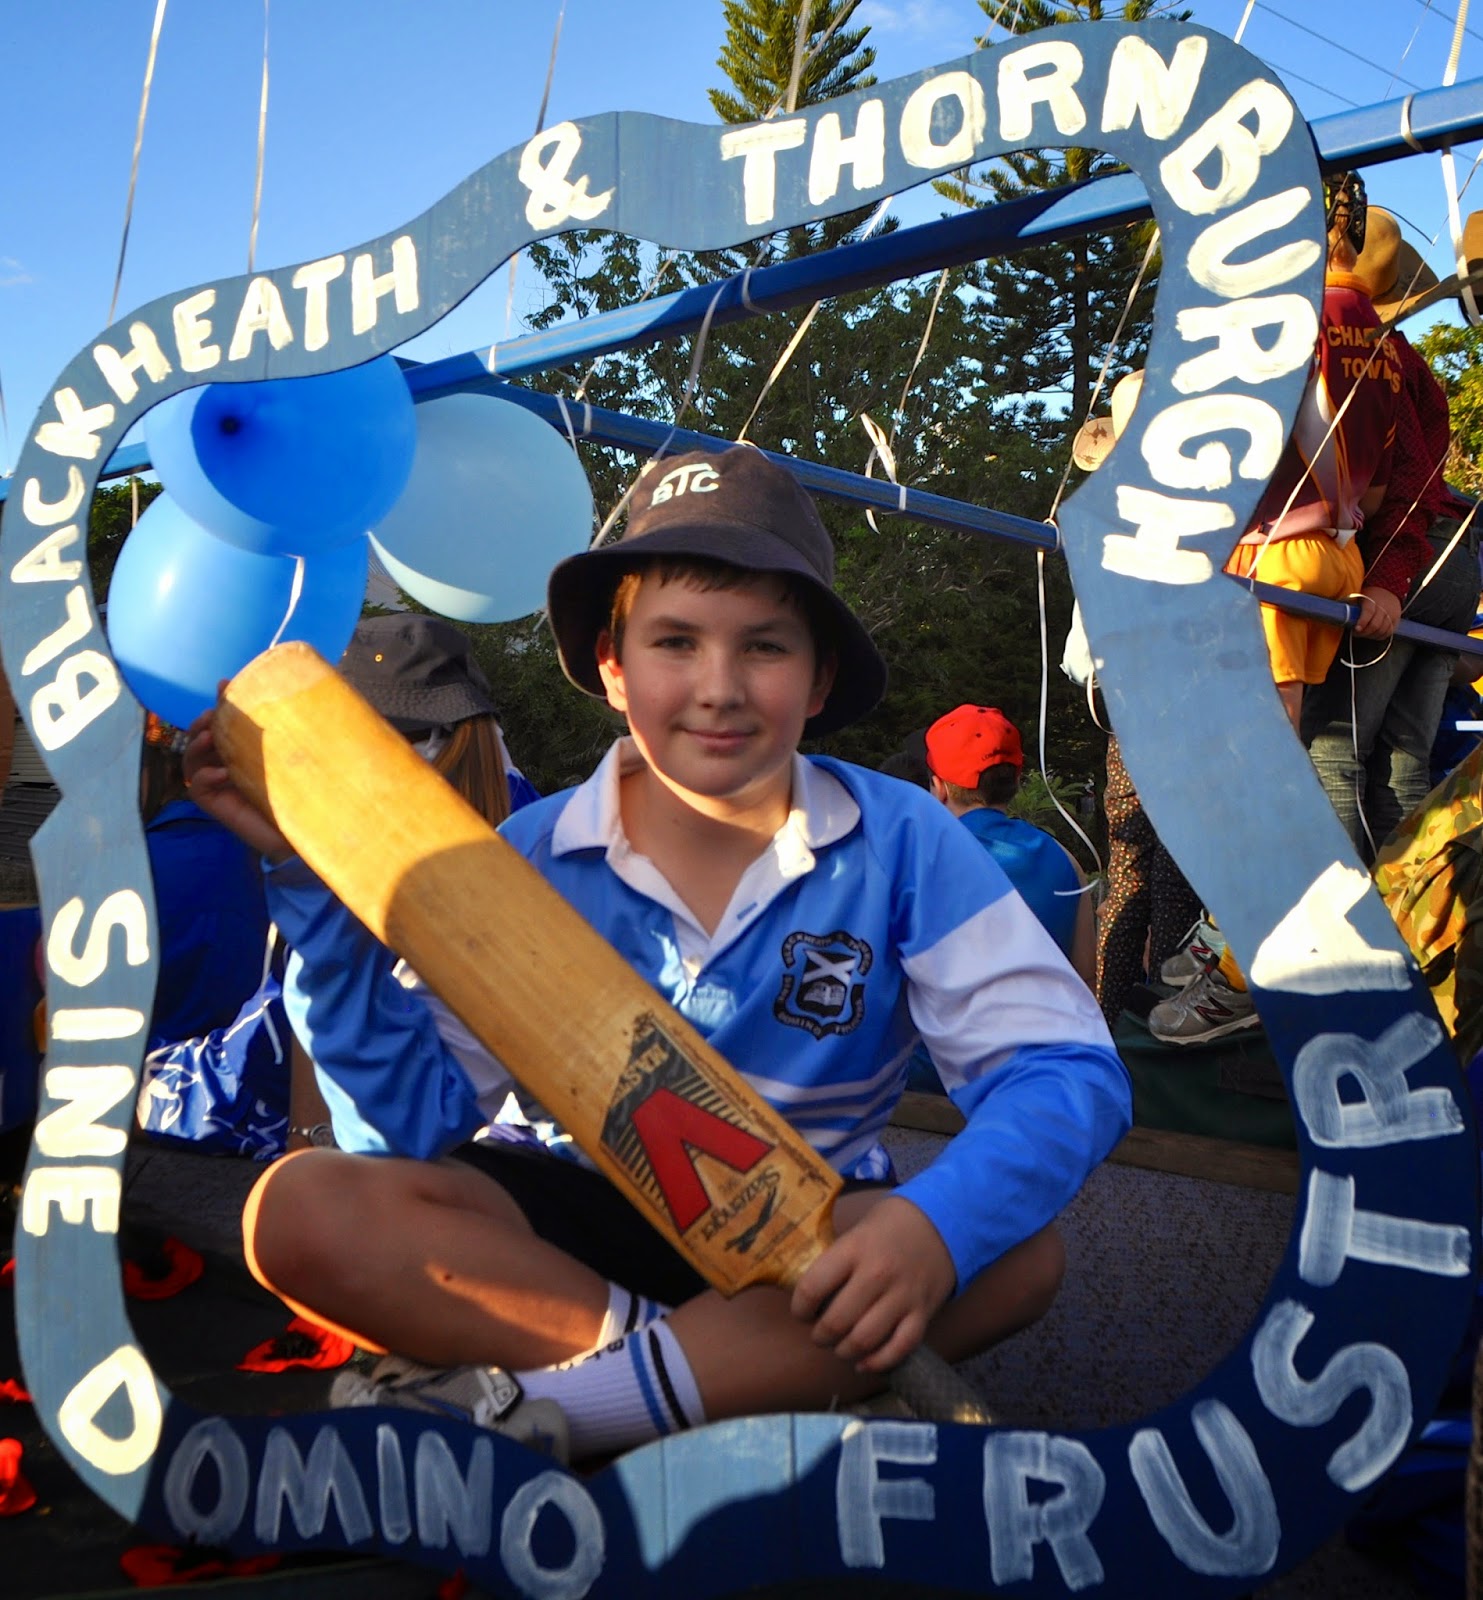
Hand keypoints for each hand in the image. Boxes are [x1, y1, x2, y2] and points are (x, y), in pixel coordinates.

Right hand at [182, 695, 293, 862]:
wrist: (303, 832)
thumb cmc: (301, 792)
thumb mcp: (292, 755)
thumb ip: (285, 728)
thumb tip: (291, 694)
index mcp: (241, 751)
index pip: (223, 723)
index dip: (219, 704)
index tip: (224, 685)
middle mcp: (226, 766)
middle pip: (199, 739)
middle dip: (200, 723)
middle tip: (212, 715)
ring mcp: (220, 786)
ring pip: (192, 761)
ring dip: (196, 747)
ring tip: (209, 738)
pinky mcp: (217, 806)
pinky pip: (198, 788)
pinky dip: (206, 777)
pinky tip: (222, 773)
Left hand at [790, 1196, 955, 1372]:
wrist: (942, 1222)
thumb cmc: (889, 1227)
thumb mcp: (856, 1232)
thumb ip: (835, 1261)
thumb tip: (808, 1295)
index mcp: (854, 1249)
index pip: (813, 1287)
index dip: (800, 1308)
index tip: (801, 1312)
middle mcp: (877, 1274)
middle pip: (836, 1322)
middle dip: (820, 1336)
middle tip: (819, 1334)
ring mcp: (902, 1296)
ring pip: (864, 1340)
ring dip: (844, 1351)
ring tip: (840, 1347)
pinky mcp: (922, 1313)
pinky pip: (899, 1349)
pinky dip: (878, 1362)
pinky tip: (865, 1362)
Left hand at [1353, 585, 1401, 639]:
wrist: (1389, 588)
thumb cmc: (1370, 595)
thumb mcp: (1360, 596)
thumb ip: (1354, 606)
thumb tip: (1343, 618)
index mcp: (1373, 600)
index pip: (1369, 612)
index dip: (1362, 622)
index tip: (1356, 629)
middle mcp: (1384, 607)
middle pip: (1375, 625)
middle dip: (1364, 632)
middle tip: (1356, 633)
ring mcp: (1392, 614)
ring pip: (1382, 630)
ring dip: (1371, 635)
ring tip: (1364, 634)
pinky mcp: (1397, 619)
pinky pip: (1389, 632)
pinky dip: (1380, 636)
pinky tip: (1373, 635)